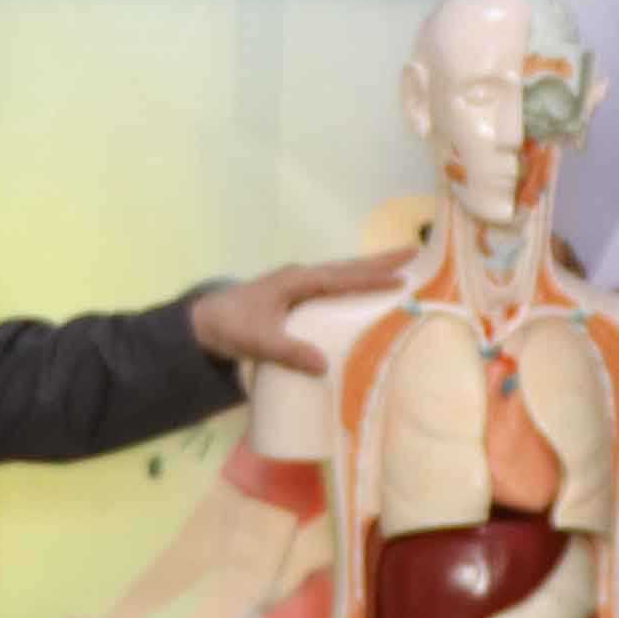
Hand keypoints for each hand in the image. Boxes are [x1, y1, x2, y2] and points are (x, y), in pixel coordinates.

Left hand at [189, 249, 408, 375]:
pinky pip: (333, 284)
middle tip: (414, 253)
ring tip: (400, 266)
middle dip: (380, 261)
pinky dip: (354, 281)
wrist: (204, 322)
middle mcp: (300, 277)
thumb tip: (324, 364)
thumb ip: (289, 352)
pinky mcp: (296, 294)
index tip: (401, 277)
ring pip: (342, 272)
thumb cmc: (231, 328)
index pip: (341, 279)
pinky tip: (365, 288)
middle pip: (348, 267)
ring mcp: (298, 284)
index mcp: (296, 281)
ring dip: (369, 268)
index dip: (371, 279)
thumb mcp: (258, 342)